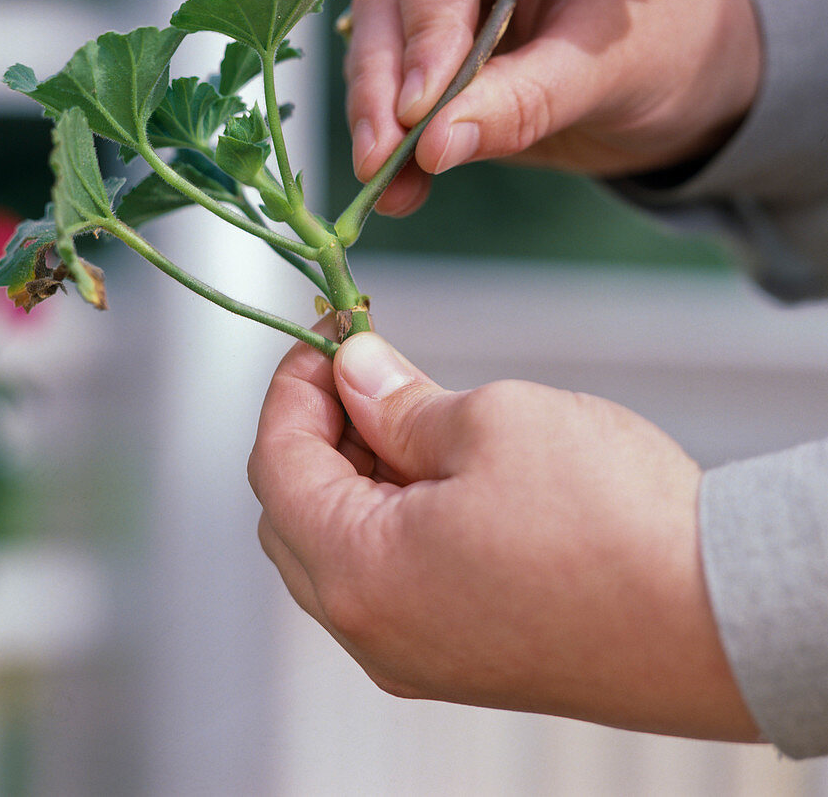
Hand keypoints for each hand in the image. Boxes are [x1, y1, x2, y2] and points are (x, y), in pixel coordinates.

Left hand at [249, 329, 759, 741]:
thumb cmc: (608, 519)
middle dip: (318, 429)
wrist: (718, 619)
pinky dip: (391, 518)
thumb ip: (398, 400)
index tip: (325, 335)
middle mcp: (372, 629)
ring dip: (354, 473)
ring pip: (340, 549)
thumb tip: (354, 370)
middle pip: (294, 512)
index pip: (275, 464)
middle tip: (363, 368)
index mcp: (359, 571)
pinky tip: (438, 471)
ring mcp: (414, 654)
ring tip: (407, 412)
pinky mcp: (459, 658)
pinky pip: (389, 581)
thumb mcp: (491, 422)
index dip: (292, 386)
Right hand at [345, 0, 761, 215]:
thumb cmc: (662, 33)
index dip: (424, 27)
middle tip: (381, 161)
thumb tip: (435, 145)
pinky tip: (398, 187)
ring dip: (375, 118)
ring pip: (376, 36)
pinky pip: (389, 80)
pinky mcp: (424, 32)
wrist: (676, 64)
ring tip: (389, 191)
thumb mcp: (611, 65)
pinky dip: (390, 136)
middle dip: (382, 83)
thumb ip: (526, 98)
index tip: (418, 111)